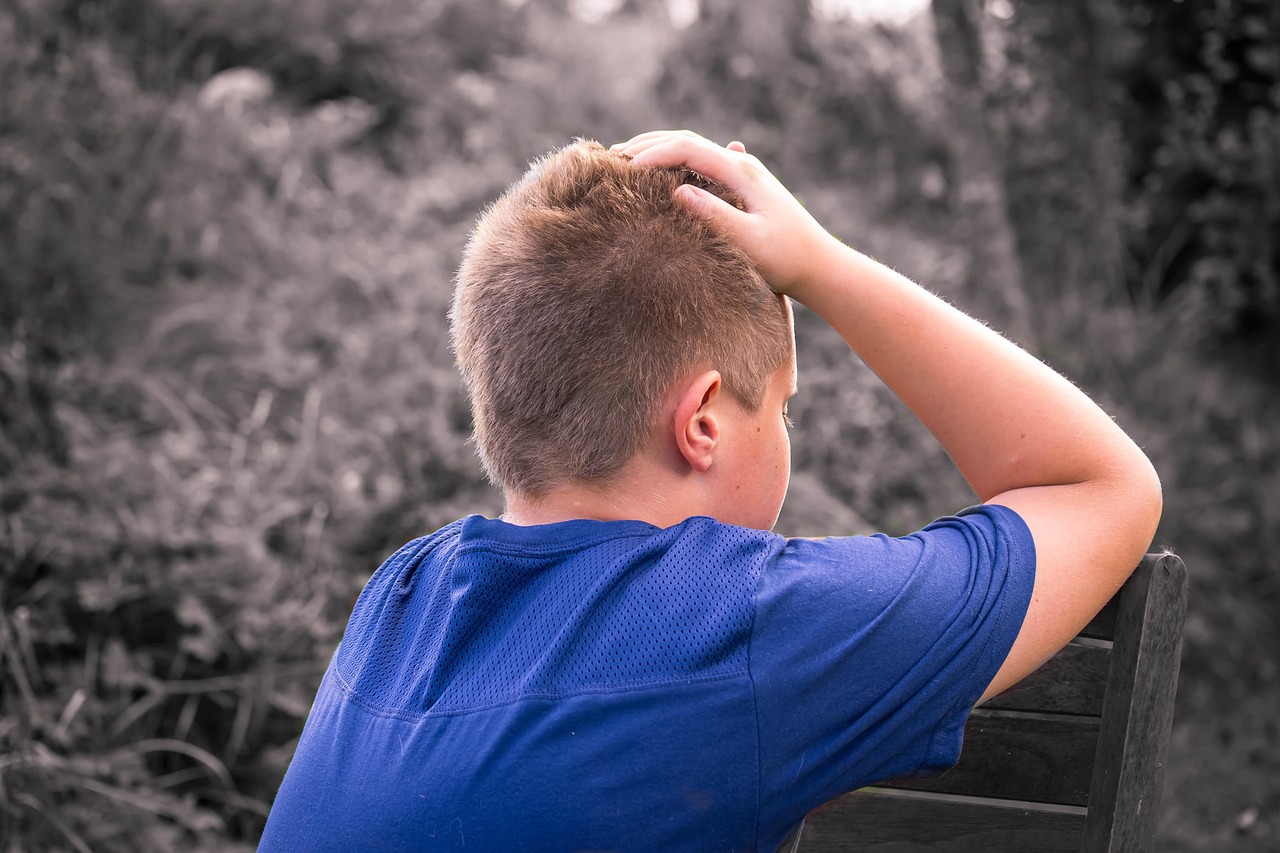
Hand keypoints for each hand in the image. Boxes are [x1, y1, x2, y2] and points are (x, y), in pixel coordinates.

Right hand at [611, 130, 831, 299]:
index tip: (624, 172)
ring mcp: (742, 174)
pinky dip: (674, 162)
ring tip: (625, 161)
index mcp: (741, 171)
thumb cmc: (787, 260)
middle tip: (611, 158)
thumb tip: (679, 191)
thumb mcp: (750, 241)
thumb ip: (716, 216)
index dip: (653, 155)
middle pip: (686, 140)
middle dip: (647, 145)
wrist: (820, 267)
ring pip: (693, 149)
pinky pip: (701, 163)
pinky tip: (661, 170)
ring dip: (658, 150)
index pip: (687, 148)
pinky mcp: (741, 188)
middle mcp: (741, 165)